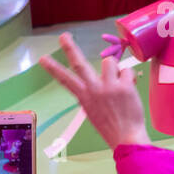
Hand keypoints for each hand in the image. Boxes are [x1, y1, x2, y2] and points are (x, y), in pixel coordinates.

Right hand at [39, 32, 150, 149]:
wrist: (126, 137)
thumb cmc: (112, 127)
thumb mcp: (94, 111)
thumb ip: (95, 93)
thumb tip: (105, 77)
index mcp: (84, 97)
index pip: (65, 80)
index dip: (53, 68)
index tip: (43, 58)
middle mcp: (93, 89)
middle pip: (79, 64)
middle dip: (70, 48)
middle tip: (63, 36)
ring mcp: (108, 87)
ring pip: (109, 62)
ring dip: (115, 69)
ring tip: (119, 83)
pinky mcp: (123, 86)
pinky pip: (127, 71)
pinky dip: (130, 79)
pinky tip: (130, 90)